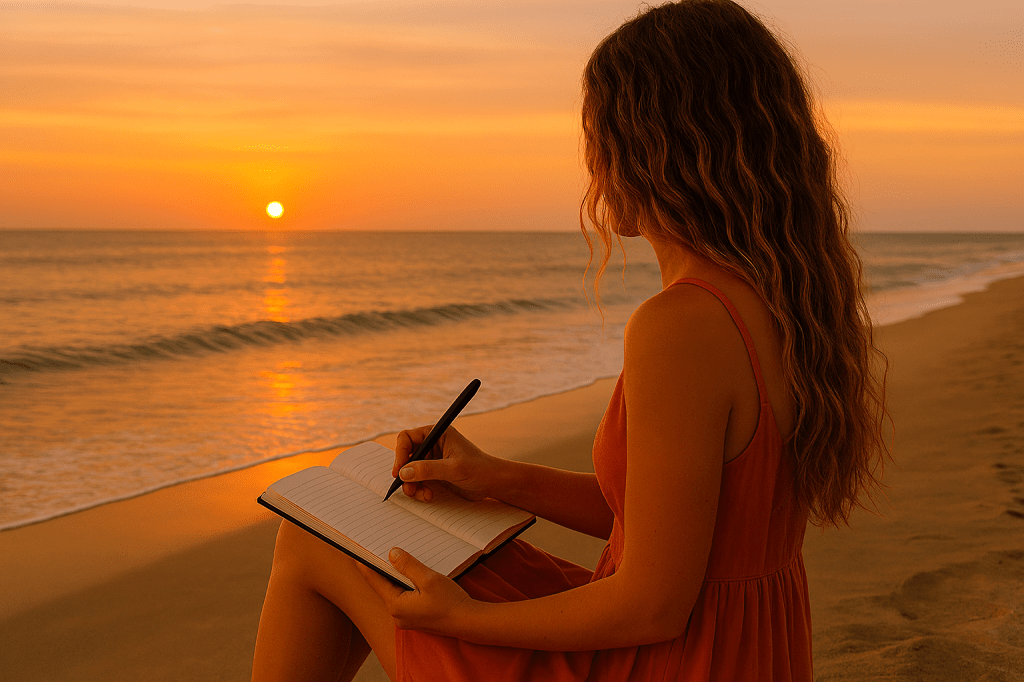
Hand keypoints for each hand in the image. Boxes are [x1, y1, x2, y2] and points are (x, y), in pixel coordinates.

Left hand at [357, 547, 474, 632]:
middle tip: (373, 550)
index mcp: (396, 605)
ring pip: (394, 592)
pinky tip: (408, 574)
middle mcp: (397, 614)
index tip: (355, 552)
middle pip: (383, 586)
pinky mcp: (415, 618)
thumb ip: (408, 565)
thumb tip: (391, 553)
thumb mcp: (428, 579)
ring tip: (390, 558)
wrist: (468, 622)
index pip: (375, 580)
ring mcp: (406, 618)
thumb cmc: (450, 601)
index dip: (365, 564)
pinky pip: (403, 598)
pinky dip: (403, 585)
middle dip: (379, 568)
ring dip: (393, 576)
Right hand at [392, 426, 499, 501]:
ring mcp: (433, 459)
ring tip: (423, 495)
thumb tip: (403, 472)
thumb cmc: (479, 469)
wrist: (493, 483)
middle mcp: (433, 444)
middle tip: (408, 488)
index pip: (407, 438)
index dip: (399, 454)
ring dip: (412, 485)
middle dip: (406, 474)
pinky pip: (417, 481)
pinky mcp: (434, 473)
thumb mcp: (453, 469)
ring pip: (410, 471)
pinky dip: (419, 489)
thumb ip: (428, 469)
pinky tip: (429, 496)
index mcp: (437, 433)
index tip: (398, 472)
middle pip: (406, 456)